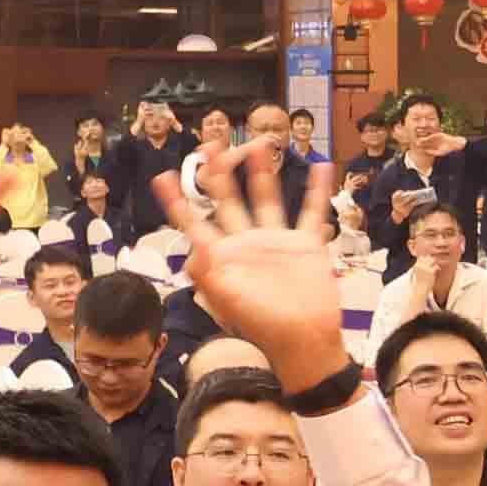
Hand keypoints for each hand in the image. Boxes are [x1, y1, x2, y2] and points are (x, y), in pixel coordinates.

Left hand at [167, 136, 354, 378]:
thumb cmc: (262, 326)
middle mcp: (248, 244)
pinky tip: (322, 167)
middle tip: (210, 143)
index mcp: (224, 256)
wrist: (303, 342)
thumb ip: (207, 271)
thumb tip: (192, 246)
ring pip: (267, 198)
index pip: (195, 223)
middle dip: (219, 173)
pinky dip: (318, 190)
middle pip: (230, 200)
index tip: (164, 177)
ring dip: (262, 172)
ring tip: (256, 144)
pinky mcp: (306, 246)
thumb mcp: (226, 299)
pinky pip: (312, 211)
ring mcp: (277, 243)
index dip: (178, 202)